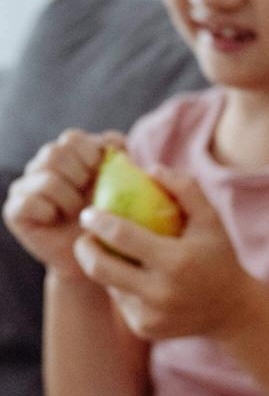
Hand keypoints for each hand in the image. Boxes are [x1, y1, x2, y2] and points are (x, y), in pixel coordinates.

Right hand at [2, 129, 124, 275]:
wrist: (97, 256)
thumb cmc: (113, 218)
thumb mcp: (127, 187)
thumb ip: (124, 160)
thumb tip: (120, 144)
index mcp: (69, 154)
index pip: (73, 138)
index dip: (91, 155)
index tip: (104, 177)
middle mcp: (44, 166)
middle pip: (56, 152)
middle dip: (81, 176)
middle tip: (91, 196)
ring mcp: (26, 186)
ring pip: (47, 177)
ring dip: (69, 198)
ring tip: (78, 213)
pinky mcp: (15, 209)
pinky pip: (30, 202)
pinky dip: (50, 212)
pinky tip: (57, 220)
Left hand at [74, 167, 252, 340]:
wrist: (232, 310)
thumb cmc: (218, 256)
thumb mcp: (211, 219)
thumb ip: (185, 189)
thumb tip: (150, 169)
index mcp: (177, 262)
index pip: (122, 237)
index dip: (98, 222)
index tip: (89, 213)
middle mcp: (161, 293)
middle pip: (100, 268)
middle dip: (84, 248)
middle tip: (85, 236)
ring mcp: (151, 315)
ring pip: (109, 285)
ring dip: (104, 266)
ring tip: (112, 252)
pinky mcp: (145, 328)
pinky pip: (121, 301)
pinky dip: (121, 285)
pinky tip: (134, 277)